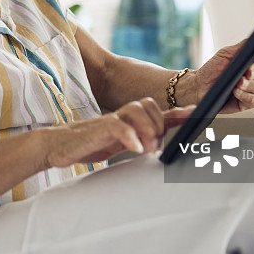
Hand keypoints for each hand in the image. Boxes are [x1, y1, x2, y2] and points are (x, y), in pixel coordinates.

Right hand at [42, 98, 191, 167]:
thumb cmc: (88, 144)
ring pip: (137, 110)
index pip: (158, 111)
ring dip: (148, 129)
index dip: (178, 112)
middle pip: (150, 106)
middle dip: (159, 125)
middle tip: (154, 146)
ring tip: (146, 147)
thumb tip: (159, 147)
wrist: (57, 145)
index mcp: (129, 120)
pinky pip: (118, 126)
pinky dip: (130, 136)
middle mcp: (122, 115)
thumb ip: (140, 140)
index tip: (196, 113)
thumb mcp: (120, 143)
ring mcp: (109, 120)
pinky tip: (134, 147)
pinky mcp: (97, 129)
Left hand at [191, 40, 253, 113]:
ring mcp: (253, 87)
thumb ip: (242, 46)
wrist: (199, 86)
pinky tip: (236, 92)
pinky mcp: (248, 101)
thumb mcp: (225, 53)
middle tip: (248, 71)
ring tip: (238, 83)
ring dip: (249, 84)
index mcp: (252, 58)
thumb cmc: (212, 69)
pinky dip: (245, 95)